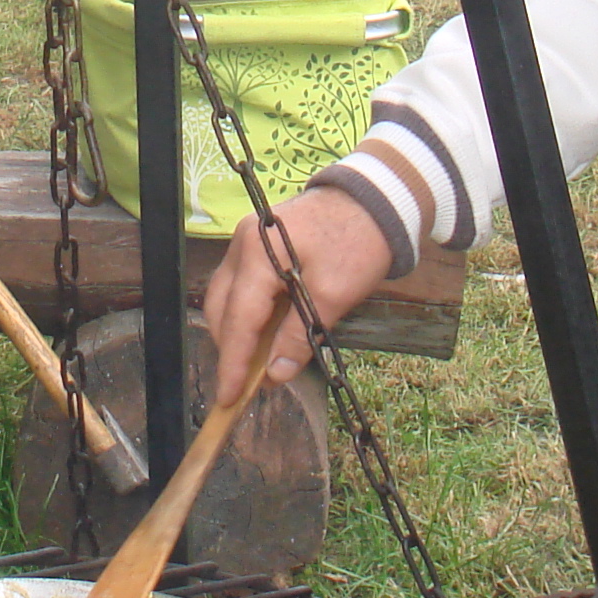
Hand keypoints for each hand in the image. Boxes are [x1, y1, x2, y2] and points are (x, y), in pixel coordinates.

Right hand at [200, 190, 397, 396]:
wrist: (376, 199)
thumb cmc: (358, 243)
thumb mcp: (334, 294)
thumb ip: (299, 335)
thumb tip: (276, 374)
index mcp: (259, 254)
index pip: (238, 319)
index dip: (233, 363)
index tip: (228, 398)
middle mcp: (242, 244)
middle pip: (221, 307)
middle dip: (230, 349)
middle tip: (245, 385)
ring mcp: (246, 241)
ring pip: (226, 296)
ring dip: (236, 332)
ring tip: (254, 364)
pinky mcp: (258, 243)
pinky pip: (240, 285)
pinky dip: (247, 313)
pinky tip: (263, 333)